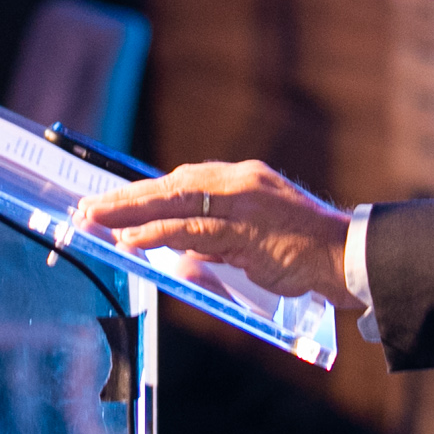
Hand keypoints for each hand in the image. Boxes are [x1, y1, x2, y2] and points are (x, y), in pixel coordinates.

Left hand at [75, 163, 352, 301]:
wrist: (346, 255)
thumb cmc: (302, 250)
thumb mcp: (253, 235)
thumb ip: (216, 239)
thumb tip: (178, 254)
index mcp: (239, 178)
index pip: (179, 180)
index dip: (142, 191)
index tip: (110, 199)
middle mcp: (236, 182)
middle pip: (168, 185)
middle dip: (124, 197)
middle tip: (87, 207)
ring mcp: (239, 203)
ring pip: (172, 203)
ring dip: (128, 212)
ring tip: (95, 220)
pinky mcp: (242, 228)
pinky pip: (189, 230)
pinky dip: (156, 234)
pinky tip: (129, 240)